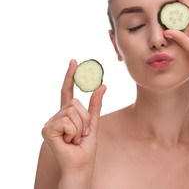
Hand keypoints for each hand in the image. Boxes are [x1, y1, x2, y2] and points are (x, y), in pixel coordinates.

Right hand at [41, 59, 105, 173]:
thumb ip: (96, 105)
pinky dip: (74, 132)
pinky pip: (68, 121)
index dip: (70, 76)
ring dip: (81, 127)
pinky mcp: (47, 130)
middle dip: (85, 119)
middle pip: (75, 102)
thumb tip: (102, 85)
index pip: (68, 91)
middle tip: (83, 133)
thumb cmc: (86, 147)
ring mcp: (51, 122)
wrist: (80, 165)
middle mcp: (57, 115)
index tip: (74, 61)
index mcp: (67, 113)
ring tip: (76, 138)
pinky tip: (69, 141)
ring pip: (72, 110)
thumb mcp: (94, 122)